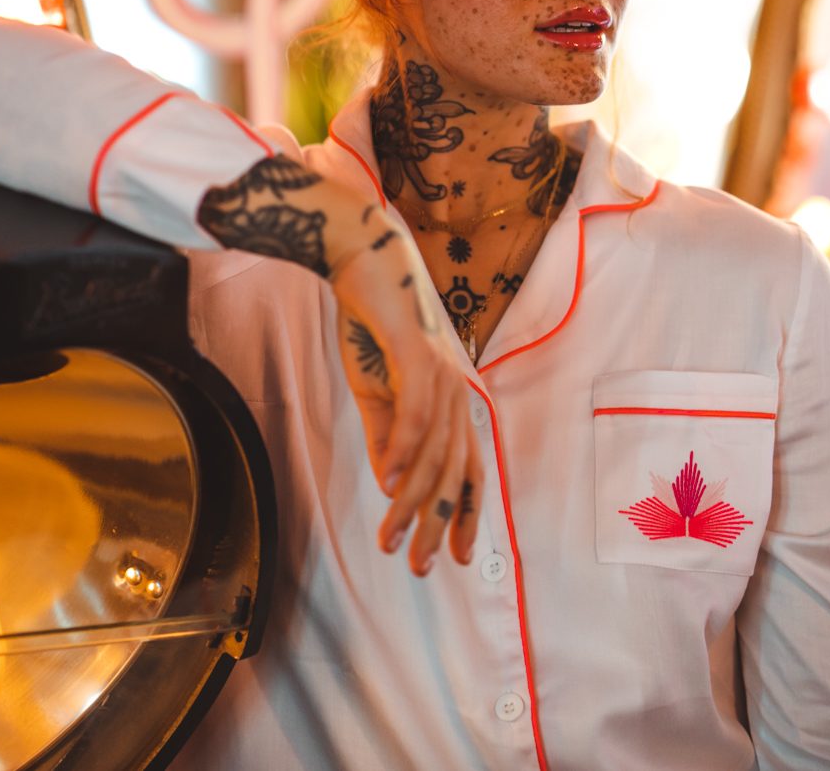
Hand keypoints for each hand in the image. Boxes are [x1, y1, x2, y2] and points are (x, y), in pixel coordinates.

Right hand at [332, 210, 482, 576]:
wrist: (362, 261)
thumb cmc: (371, 324)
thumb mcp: (375, 393)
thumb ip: (386, 437)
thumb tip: (392, 485)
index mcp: (450, 401)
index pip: (467, 468)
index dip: (464, 514)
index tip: (455, 558)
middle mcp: (455, 391)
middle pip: (454, 470)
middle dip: (438, 525)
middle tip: (422, 569)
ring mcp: (440, 372)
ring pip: (433, 451)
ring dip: (411, 501)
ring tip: (391, 540)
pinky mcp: (417, 354)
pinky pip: (416, 412)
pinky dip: (404, 451)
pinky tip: (390, 484)